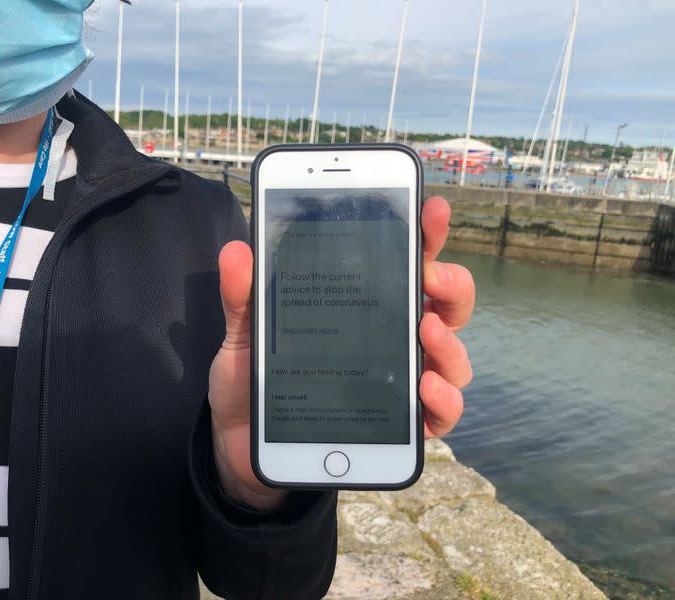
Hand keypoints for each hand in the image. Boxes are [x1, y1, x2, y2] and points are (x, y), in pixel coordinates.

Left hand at [208, 196, 474, 508]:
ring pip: (453, 356)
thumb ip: (244, 296)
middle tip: (431, 275)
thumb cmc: (254, 383)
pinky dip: (443, 400)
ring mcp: (401, 382)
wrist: (243, 448)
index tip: (431, 210)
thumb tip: (237, 251)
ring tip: (425, 330)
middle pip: (445, 304)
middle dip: (452, 283)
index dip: (424, 234)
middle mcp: (392, 338)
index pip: (404, 262)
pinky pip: (440, 414)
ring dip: (449, 341)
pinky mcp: (399, 426)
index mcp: (363, 305)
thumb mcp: (245, 335)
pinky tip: (426, 388)